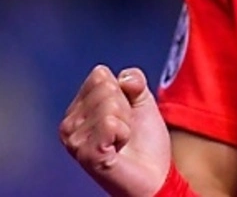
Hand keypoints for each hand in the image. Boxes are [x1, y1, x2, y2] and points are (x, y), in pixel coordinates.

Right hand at [60, 66, 172, 196]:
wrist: (155, 174)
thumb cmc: (145, 140)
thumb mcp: (142, 102)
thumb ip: (133, 81)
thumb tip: (122, 79)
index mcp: (79, 107)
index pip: (100, 75)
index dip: (124, 91)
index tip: (126, 114)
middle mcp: (69, 122)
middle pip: (106, 88)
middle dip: (126, 107)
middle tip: (126, 130)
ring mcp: (74, 140)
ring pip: (110, 105)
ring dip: (126, 122)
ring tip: (122, 141)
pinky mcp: (85, 153)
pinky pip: (110, 124)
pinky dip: (124, 134)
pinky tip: (118, 148)